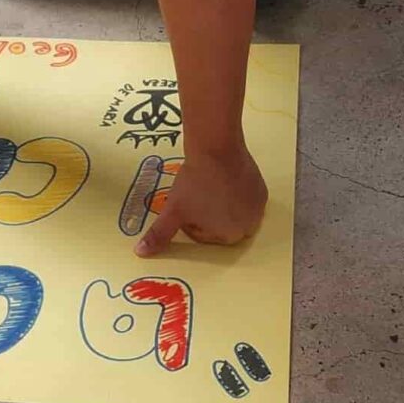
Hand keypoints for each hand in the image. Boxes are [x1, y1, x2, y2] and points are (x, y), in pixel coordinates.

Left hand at [135, 145, 266, 256]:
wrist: (215, 150)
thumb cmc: (194, 184)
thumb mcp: (172, 210)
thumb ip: (159, 235)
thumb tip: (141, 253)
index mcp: (230, 236)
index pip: (205, 234)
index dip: (192, 218)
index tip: (187, 203)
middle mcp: (249, 227)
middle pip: (222, 224)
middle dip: (209, 213)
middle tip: (198, 194)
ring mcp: (259, 208)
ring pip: (235, 210)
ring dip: (223, 203)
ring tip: (210, 184)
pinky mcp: (263, 189)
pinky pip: (246, 196)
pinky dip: (236, 191)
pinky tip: (224, 178)